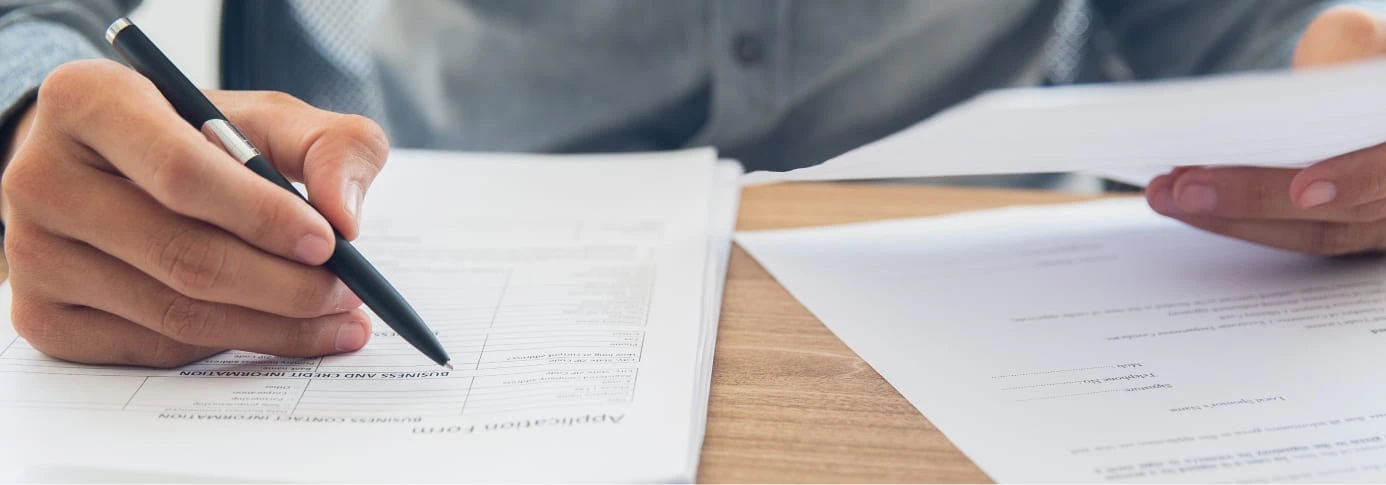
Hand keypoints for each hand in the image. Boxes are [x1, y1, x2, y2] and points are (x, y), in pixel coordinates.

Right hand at [1, 59, 388, 366]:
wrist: (112, 169)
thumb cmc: (198, 137)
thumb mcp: (269, 118)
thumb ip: (331, 145)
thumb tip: (345, 216)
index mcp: (89, 102)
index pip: (181, 172)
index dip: (262, 215)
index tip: (329, 242)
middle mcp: (41, 178)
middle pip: (182, 255)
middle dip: (285, 285)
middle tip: (349, 296)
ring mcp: (32, 256)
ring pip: (174, 314)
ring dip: (271, 326)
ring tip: (335, 319)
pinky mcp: (42, 318)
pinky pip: (154, 348)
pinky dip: (227, 345)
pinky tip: (273, 330)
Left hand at [1146, 6, 1385, 254]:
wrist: (1364, 94)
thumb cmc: (1363, 64)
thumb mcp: (1360, 43)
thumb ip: (1347, 53)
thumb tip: (1302, 81)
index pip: (1385, 171)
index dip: (1351, 181)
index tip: (1304, 190)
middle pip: (1340, 214)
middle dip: (1255, 199)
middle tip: (1185, 189)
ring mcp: (1380, 222)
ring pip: (1312, 234)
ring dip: (1231, 218)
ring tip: (1166, 194)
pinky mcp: (1345, 229)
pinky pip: (1295, 234)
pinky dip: (1239, 220)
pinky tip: (1187, 202)